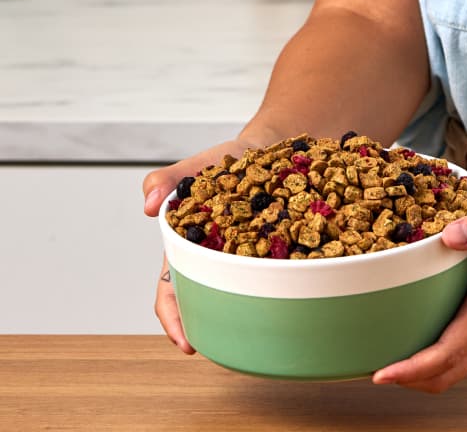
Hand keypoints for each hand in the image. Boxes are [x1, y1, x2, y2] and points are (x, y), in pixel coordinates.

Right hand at [143, 138, 259, 353]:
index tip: (188, 345)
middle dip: (214, 324)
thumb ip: (167, 178)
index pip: (171, 290)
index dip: (175, 319)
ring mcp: (246, 256)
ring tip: (266, 321)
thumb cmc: (224, 159)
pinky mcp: (275, 250)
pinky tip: (293, 289)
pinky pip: (274, 273)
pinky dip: (278, 284)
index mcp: (187, 245)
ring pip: (242, 291)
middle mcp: (215, 257)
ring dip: (248, 307)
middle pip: (207, 298)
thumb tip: (146, 206)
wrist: (265, 147)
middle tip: (234, 343)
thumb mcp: (195, 165)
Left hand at [372, 191, 466, 392]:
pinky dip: (442, 358)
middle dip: (411, 378)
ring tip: (389, 357)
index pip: (450, 352)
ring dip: (425, 371)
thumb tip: (449, 235)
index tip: (382, 374)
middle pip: (451, 371)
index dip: (414, 368)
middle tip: (373, 369)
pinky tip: (420, 339)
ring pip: (459, 368)